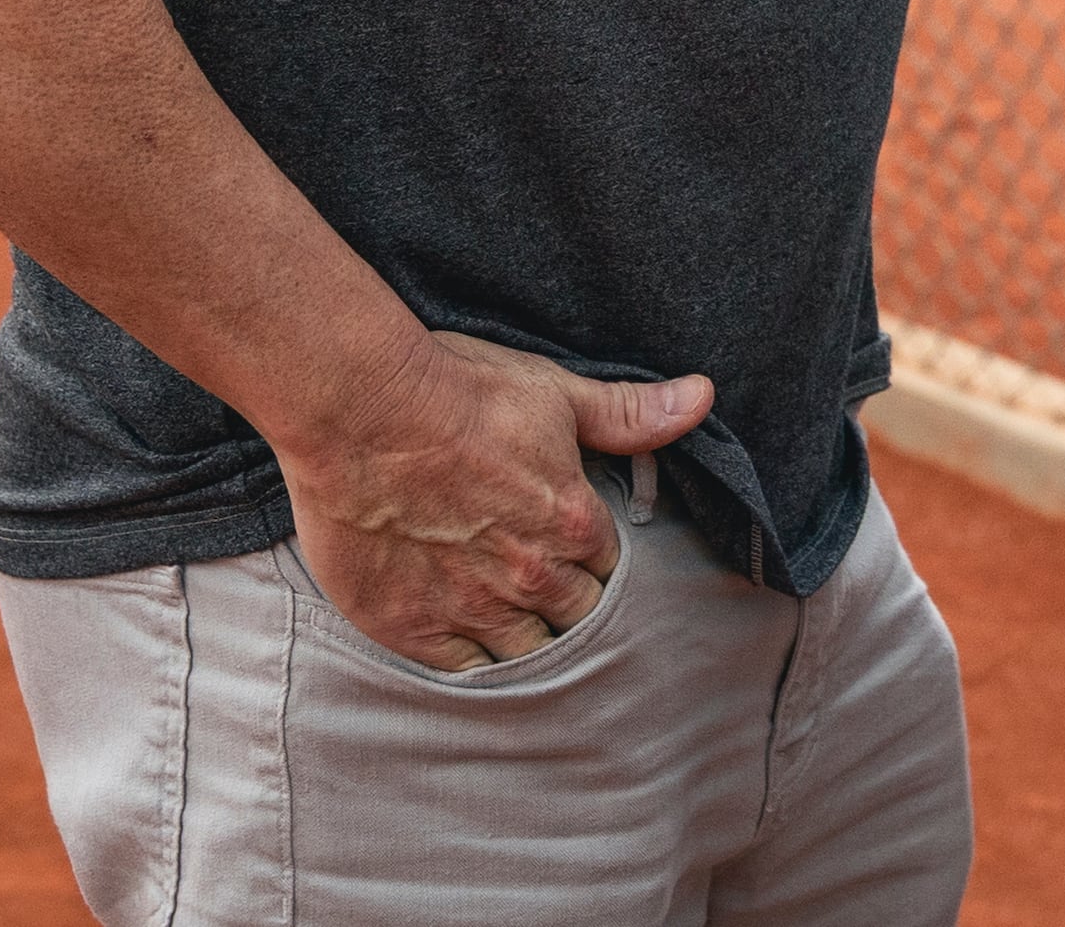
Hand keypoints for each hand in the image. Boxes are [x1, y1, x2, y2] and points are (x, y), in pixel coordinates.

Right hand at [278, 328, 715, 670]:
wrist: (362, 412)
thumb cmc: (459, 393)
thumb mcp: (557, 395)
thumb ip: (630, 414)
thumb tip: (702, 397)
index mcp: (574, 524)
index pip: (607, 567)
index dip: (591, 559)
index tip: (572, 550)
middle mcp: (531, 576)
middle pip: (574, 616)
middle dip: (568, 604)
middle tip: (543, 588)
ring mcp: (471, 608)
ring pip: (526, 651)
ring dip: (527, 637)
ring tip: (509, 617)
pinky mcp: (412, 628)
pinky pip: (465, 671)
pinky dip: (474, 660)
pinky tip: (471, 644)